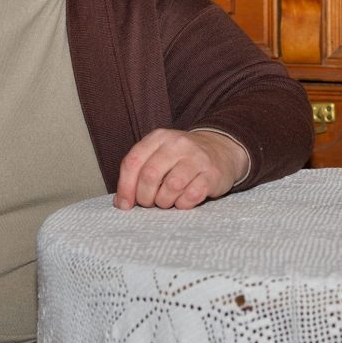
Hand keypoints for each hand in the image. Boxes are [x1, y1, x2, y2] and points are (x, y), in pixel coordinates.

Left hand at [114, 129, 249, 209]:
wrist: (220, 151)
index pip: (132, 162)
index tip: (125, 205)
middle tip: (149, 203)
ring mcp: (197, 158)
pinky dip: (182, 204)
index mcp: (159, 137)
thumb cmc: (181, 159)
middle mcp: (178, 144)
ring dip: (164, 202)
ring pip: (171, 186)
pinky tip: (183, 201)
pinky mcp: (212, 174)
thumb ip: (137, 174)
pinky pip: (191, 196)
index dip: (125, 187)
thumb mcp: (158, 156)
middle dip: (144, 197)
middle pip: (150, 175)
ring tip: (167, 201)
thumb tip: (121, 203)